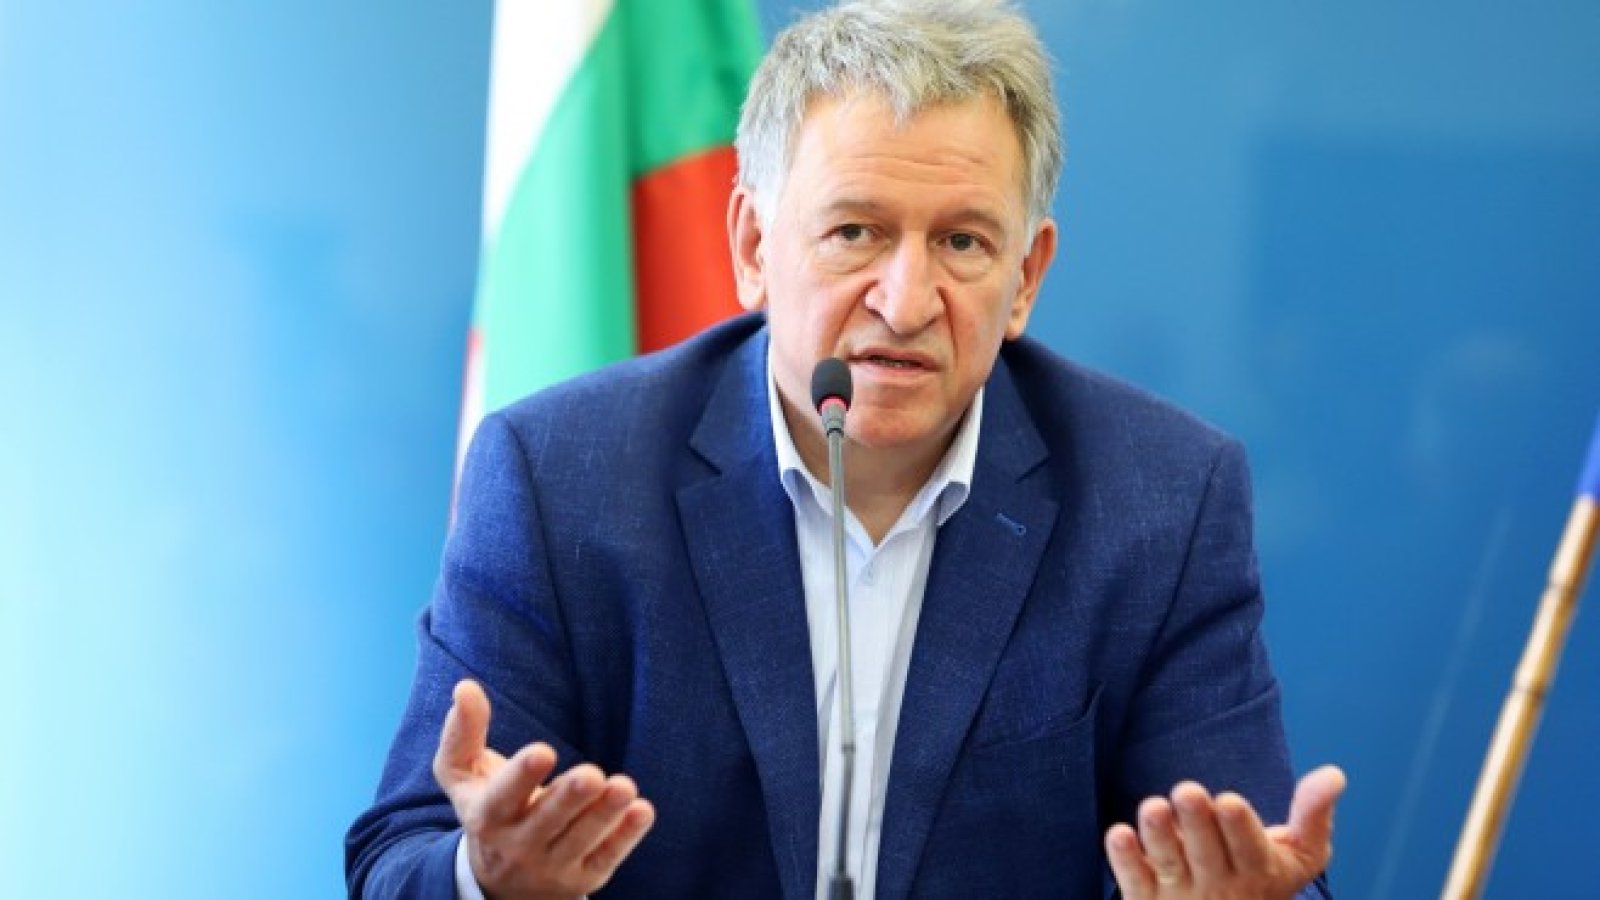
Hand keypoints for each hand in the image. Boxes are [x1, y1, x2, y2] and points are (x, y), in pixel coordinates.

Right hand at [432, 679, 655, 899]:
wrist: (500, 882)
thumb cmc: (488, 808)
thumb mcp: (462, 776)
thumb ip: (462, 733)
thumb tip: (466, 686)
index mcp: (487, 816)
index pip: (502, 799)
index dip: (522, 777)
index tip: (544, 751)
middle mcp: (517, 846)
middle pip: (546, 822)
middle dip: (569, 798)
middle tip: (592, 775)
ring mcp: (551, 866)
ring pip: (580, 839)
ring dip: (604, 814)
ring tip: (625, 787)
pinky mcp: (583, 878)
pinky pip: (606, 857)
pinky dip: (625, 836)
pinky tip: (642, 811)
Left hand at [1104, 765, 1345, 899]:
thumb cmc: (1263, 879)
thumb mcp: (1299, 856)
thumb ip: (1313, 816)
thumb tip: (1334, 774)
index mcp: (1259, 871)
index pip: (1250, 850)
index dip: (1239, 828)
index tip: (1230, 801)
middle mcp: (1219, 885)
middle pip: (1206, 853)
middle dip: (1197, 822)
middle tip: (1187, 790)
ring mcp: (1181, 894)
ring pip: (1169, 864)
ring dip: (1159, 836)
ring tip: (1153, 807)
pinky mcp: (1146, 898)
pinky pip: (1134, 880)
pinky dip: (1125, 860)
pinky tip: (1118, 835)